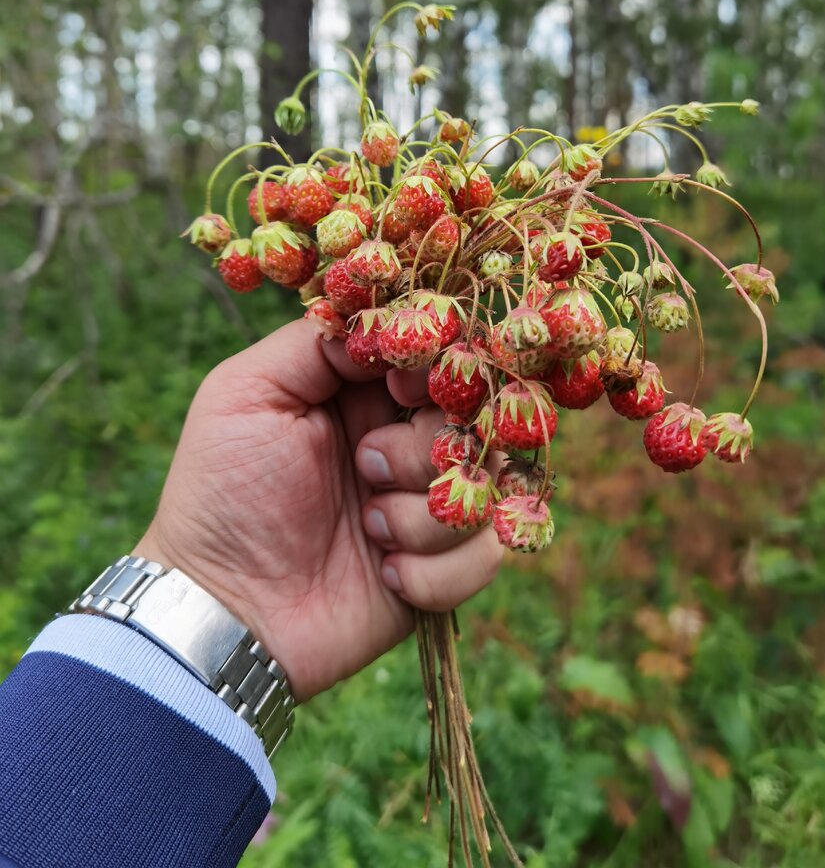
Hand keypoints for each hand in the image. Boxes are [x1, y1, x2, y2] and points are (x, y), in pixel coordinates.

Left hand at [133, 320, 503, 700]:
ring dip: (424, 513)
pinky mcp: (444, 569)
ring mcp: (428, 505)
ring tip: (367, 527)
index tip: (398, 390)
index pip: (439, 355)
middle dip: (423, 446)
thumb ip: (316, 342)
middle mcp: (405, 442)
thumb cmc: (222, 494)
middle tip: (366, 466)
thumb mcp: (246, 392)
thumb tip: (390, 327)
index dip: (434, 367)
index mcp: (364, 392)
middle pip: (474, 417)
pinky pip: (488, 553)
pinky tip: (385, 573)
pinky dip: (435, 569)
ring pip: (486, 485)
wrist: (222, 611)